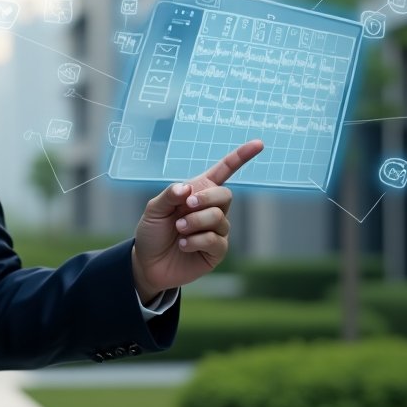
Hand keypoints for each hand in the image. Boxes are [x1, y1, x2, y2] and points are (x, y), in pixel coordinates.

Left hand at [131, 139, 263, 302]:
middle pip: (225, 195)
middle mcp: (212, 209)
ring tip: (179, 229)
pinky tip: (183, 244)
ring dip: (195, 221)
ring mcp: (217, 231)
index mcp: (198, 192)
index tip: (259, 144)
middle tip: (186, 205)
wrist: (148, 262)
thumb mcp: (154, 209)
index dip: (241, 157)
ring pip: (219, 218)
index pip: (224, 171)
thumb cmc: (152, 232)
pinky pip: (216, 240)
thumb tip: (188, 187)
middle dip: (206, 198)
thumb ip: (170, 195)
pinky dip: (196, 240)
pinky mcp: (217, 251)